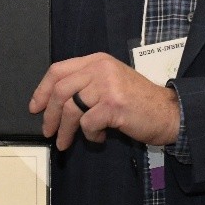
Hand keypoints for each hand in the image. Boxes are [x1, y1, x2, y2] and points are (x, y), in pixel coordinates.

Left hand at [29, 52, 179, 150]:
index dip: (42, 90)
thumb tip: (54, 105)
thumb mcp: (111, 83)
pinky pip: (87, 123)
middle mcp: (101, 69)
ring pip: (71, 108)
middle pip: (60, 90)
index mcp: (97, 61)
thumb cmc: (139, 102)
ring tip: (65, 143)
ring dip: (65, 130)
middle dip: (50, 115)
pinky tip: (98, 138)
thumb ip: (86, 85)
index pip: (58, 70)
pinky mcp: (113, 105)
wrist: (169, 113)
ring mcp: (107, 85)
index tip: (36, 107)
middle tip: (48, 131)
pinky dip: (89, 135)